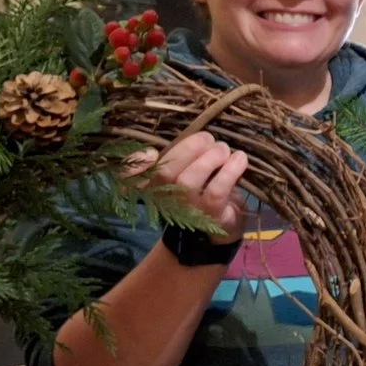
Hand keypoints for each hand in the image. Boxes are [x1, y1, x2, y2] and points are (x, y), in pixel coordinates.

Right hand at [127, 131, 250, 239]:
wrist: (219, 227)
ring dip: (209, 159)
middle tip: (209, 139)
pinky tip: (240, 159)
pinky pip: (217, 191)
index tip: (152, 152)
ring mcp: (186, 210)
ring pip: (188, 181)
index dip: (132, 164)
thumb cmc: (199, 189)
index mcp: (152, 185)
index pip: (126, 178)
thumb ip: (177, 153)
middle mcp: (163, 199)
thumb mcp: (184, 169)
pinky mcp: (210, 216)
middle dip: (188, 148)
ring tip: (224, 149)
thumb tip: (183, 139)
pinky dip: (229, 171)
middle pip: (164, 172)